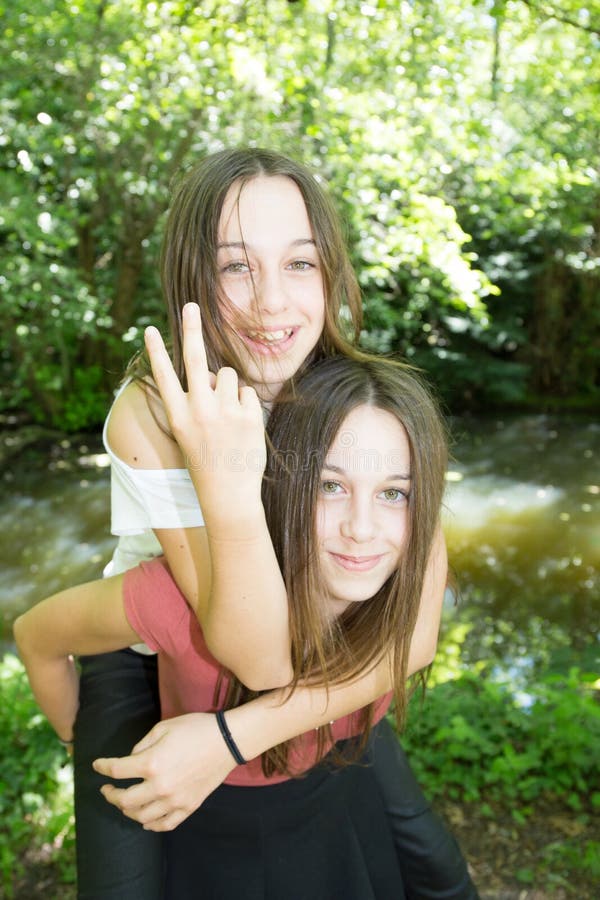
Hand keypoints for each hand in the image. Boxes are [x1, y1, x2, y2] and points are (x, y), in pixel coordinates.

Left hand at [92, 713, 236, 830]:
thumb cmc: (195, 729)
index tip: (97, 766)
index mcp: (152, 763)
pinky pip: (164, 824)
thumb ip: (142, 745)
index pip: (117, 770)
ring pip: (141, 816)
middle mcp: (160, 786)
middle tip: (107, 790)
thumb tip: (131, 760)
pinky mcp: (188, 807)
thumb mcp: (164, 727)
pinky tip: (145, 818)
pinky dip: (150, 824)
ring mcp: (174, 800)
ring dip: (127, 811)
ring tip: (125, 803)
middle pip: (124, 800)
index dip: (102, 767)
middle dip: (110, 795)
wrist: (227, 741)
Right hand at [145, 303, 265, 523]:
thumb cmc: (207, 461)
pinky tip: (242, 425)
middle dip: (192, 328)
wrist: (228, 494)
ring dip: (229, 386)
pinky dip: (245, 403)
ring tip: (227, 414)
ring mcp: (224, 411)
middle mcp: (198, 410)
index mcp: (178, 415)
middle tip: (192, 306)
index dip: (156, 351)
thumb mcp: (189, 433)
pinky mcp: (248, 415)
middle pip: (194, 359)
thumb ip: (196, 401)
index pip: (164, 376)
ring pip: (228, 374)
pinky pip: (247, 391)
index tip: (149, 329)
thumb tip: (211, 372)